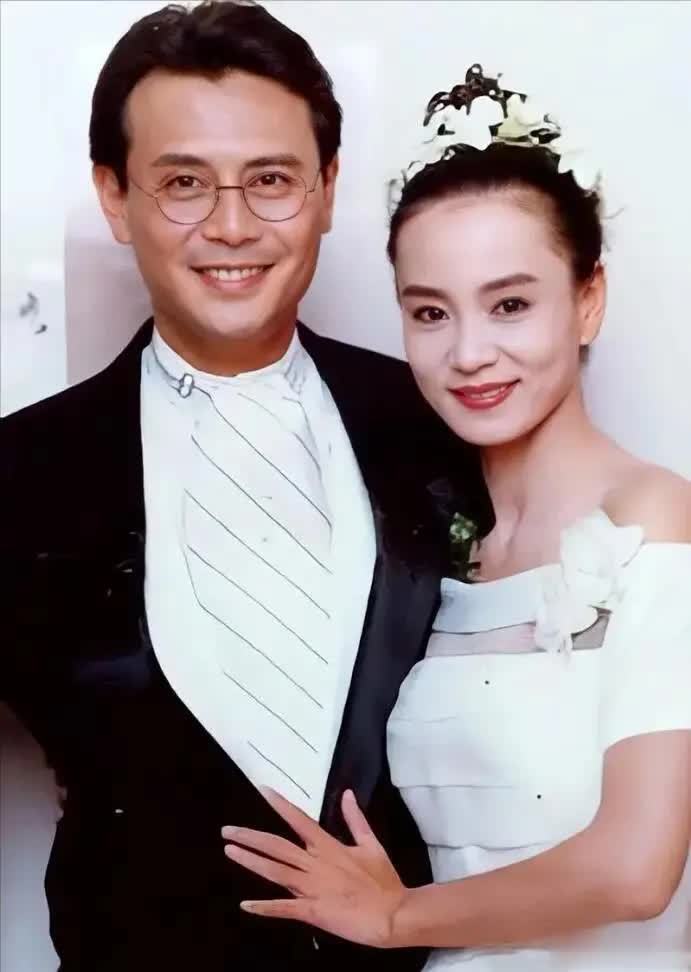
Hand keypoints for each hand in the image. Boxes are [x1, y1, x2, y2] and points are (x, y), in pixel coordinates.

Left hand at [221, 787, 407, 947]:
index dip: (280, 804)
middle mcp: (315, 864)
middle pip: (277, 846)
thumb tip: (347, 794)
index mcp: (329, 846)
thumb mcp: (371, 845)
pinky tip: (245, 904)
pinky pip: (284, 908)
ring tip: (230, 851)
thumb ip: (356, 819)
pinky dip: (264, 907)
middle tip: (227, 830)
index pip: (299, 820)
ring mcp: (312, 888)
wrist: (393, 915)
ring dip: (251, 861)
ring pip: (276, 871)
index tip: (262, 789)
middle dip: (250, 837)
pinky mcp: (313, 911)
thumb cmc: (383, 881)